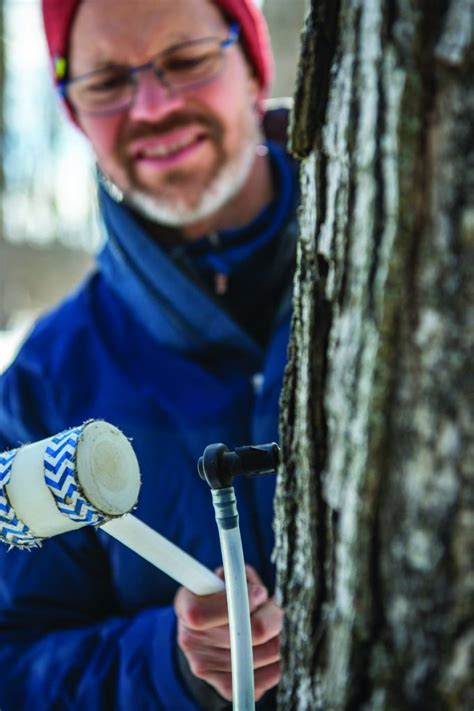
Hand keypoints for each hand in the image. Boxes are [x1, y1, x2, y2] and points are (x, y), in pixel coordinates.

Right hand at [174, 565, 281, 701]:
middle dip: (272, 616)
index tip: (260, 593)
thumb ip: (239, 579)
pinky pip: (269, 675)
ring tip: (271, 624)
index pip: (204, 612)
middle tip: (274, 608)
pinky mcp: (225, 687)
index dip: (239, 601)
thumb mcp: (224, 578)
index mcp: (186, 606)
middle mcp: (191, 640)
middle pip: (249, 634)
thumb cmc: (220, 597)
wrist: (204, 634)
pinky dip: (277, 659)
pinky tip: (268, 645)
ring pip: (267, 652)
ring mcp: (206, 667)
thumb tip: (258, 594)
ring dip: (277, 636)